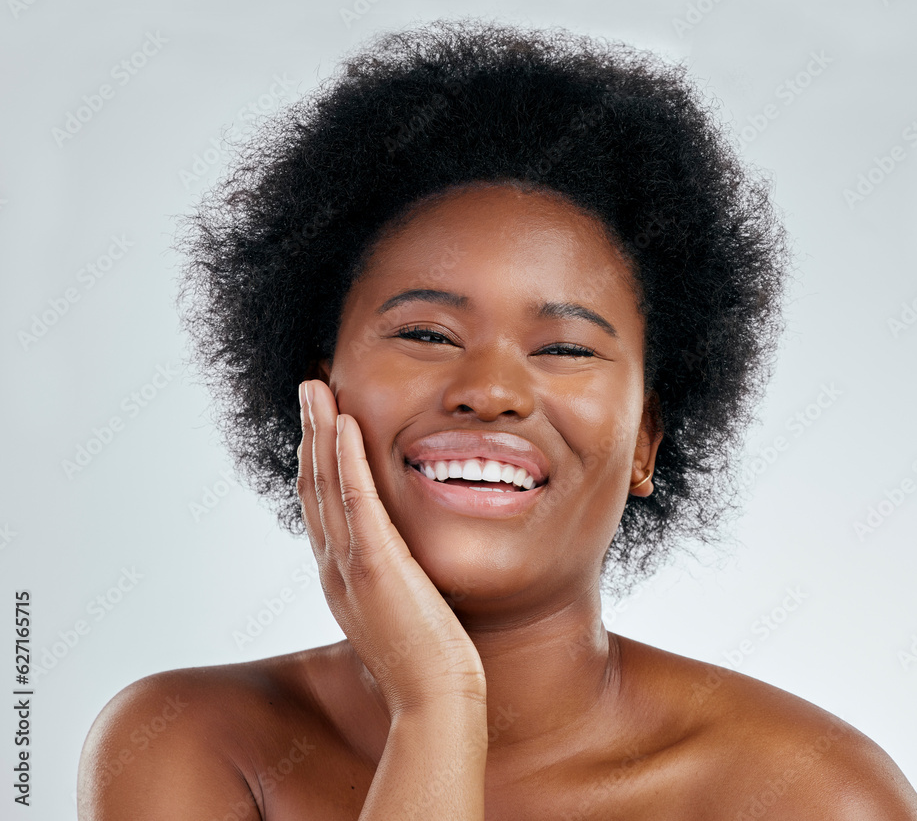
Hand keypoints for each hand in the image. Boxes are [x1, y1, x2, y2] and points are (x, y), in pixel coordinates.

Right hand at [297, 380, 486, 717]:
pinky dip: (347, 460)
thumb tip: (402, 558)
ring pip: (327, 486)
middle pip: (314, 486)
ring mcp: (350, 567)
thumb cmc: (430, 660)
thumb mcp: (402, 608)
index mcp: (342, 575)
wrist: (437, 700)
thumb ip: (393, 577)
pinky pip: (356, 502)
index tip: (321, 420)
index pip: (323, 505)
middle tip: (308, 388)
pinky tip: (344, 423)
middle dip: (310, 434)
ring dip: (319, 433)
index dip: (318, 459)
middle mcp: (335, 567)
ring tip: (315, 388)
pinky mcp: (375, 567)